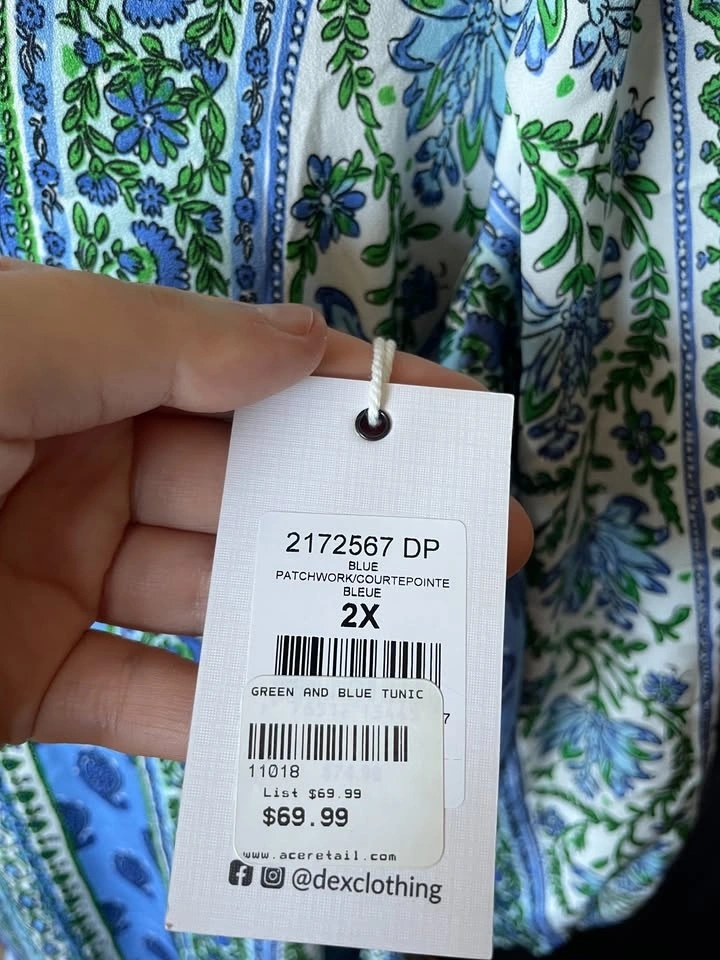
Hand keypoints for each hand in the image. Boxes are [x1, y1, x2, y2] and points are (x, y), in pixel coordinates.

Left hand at [0, 259, 531, 759]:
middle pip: (252, 497)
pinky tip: (298, 727)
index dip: (356, 397)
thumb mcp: (30, 344)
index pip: (250, 381)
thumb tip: (310, 343)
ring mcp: (62, 580)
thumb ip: (168, 341)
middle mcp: (86, 476)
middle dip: (362, 516)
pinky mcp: (31, 680)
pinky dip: (216, 723)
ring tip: (423, 642)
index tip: (458, 422)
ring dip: (311, 625)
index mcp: (92, 380)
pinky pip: (141, 705)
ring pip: (213, 602)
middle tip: (478, 541)